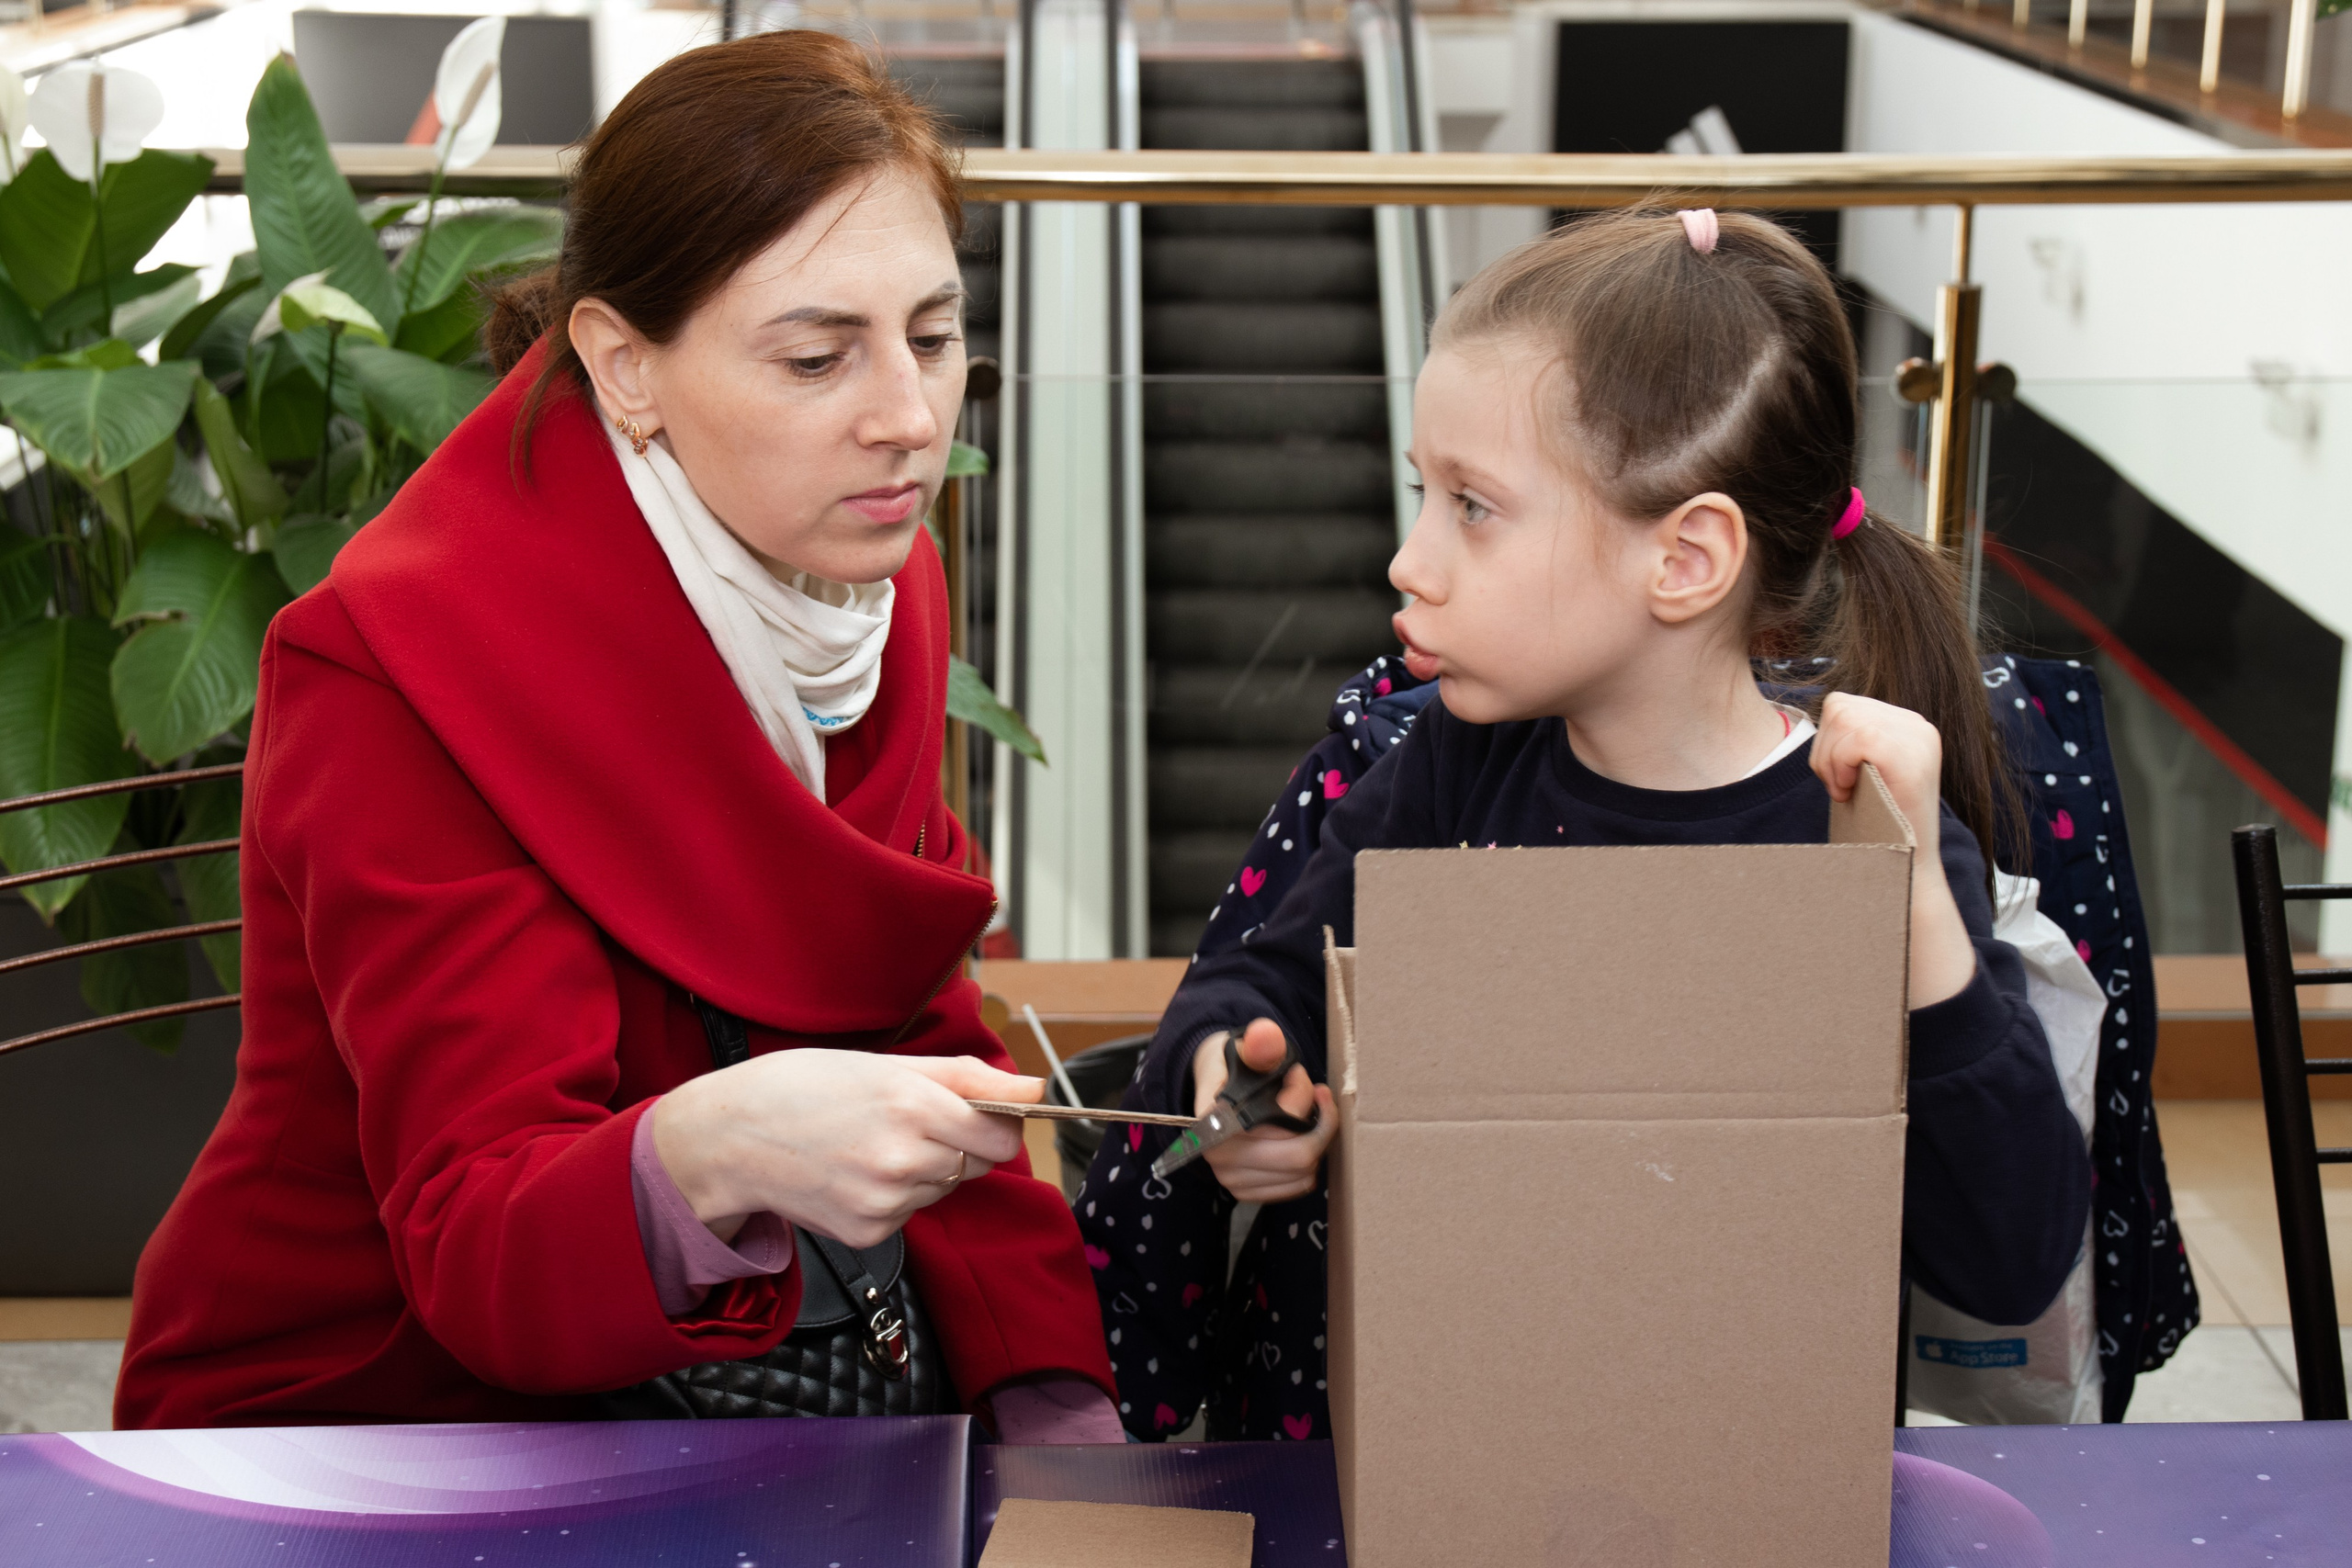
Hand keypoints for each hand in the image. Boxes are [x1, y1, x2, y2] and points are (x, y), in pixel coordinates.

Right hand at [651, 1050, 1040, 1249]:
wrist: (732, 1138)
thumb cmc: (806, 1087)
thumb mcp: (888, 1064)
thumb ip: (971, 1078)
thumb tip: (1036, 1089)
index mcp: (913, 1105)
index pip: (1002, 1135)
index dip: (998, 1122)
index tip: (979, 1112)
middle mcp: (904, 1159)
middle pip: (979, 1164)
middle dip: (961, 1142)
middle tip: (911, 1121)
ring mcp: (886, 1202)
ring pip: (945, 1188)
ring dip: (928, 1169)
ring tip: (875, 1144)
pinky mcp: (870, 1233)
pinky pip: (912, 1212)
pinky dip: (898, 1195)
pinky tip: (858, 1172)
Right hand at [1190, 1018, 1336, 1203]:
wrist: (1214, 1088)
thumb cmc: (1233, 1065)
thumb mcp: (1246, 1044)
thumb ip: (1260, 1040)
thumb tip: (1266, 1039)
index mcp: (1215, 1118)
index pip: (1280, 1120)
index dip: (1301, 1097)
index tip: (1299, 1075)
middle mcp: (1218, 1155)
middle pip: (1299, 1154)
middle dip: (1320, 1123)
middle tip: (1317, 1095)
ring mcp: (1231, 1179)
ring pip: (1303, 1172)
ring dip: (1317, 1141)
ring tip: (1308, 1114)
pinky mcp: (1246, 1192)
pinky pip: (1298, 1186)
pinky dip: (1309, 1162)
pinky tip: (1300, 1137)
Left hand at [1811, 692, 1974, 1006]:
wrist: (1903, 870)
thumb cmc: (1876, 826)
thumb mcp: (1863, 772)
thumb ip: (1851, 741)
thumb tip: (1830, 712)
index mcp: (1909, 727)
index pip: (1845, 706)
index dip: (1829, 743)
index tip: (1842, 779)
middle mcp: (1918, 727)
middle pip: (1839, 707)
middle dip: (1825, 752)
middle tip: (1842, 788)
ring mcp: (1918, 740)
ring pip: (1843, 719)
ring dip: (1831, 762)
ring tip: (1850, 791)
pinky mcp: (1910, 756)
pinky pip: (1854, 739)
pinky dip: (1840, 768)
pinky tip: (1851, 791)